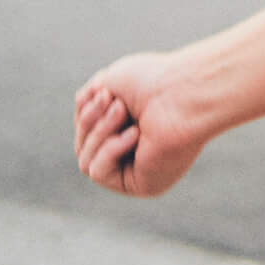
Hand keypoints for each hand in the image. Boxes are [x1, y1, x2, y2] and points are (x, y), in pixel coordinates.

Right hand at [74, 51, 208, 198]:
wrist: (183, 91)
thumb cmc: (153, 81)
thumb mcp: (109, 82)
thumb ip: (90, 100)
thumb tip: (81, 105)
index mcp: (126, 126)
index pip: (86, 131)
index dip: (85, 112)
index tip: (103, 91)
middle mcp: (132, 151)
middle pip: (83, 146)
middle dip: (91, 121)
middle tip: (115, 101)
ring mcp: (136, 169)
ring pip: (86, 161)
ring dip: (100, 132)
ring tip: (123, 111)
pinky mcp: (140, 184)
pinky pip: (99, 172)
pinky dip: (110, 150)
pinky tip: (135, 134)